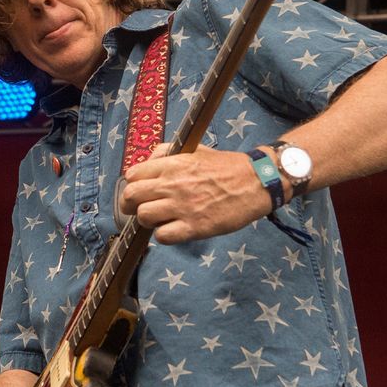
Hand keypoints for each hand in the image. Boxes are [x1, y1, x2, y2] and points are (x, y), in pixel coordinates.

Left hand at [119, 143, 270, 243]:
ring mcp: (182, 207)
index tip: (140, 191)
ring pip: (143, 217)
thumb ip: (168, 154)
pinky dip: (164, 235)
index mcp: (172, 165)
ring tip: (161, 219)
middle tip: (140, 209)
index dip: (133, 184)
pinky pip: (163, 236)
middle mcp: (172, 184)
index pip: (132, 175)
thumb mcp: (195, 149)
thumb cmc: (226, 166)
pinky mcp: (194, 227)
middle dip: (130, 205)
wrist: (256, 182)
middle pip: (130, 197)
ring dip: (148, 221)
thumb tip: (147, 163)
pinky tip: (174, 230)